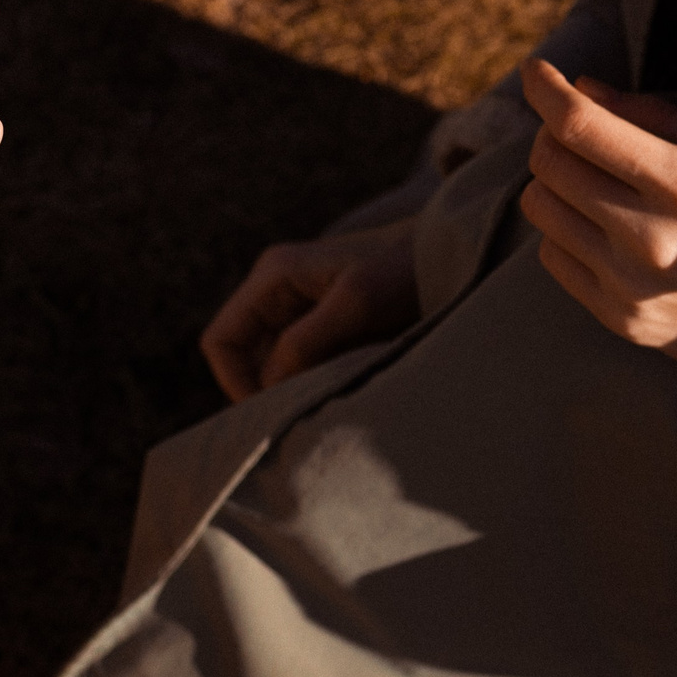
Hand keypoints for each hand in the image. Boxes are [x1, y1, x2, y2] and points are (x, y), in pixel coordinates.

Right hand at [202, 216, 419, 402]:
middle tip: (303, 418)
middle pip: (244, 358)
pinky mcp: (326, 328)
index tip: (271, 415)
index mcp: (273, 277)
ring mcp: (301, 310)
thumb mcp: (357, 303)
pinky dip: (314, 385)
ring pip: (273, 366)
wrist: (454, 257)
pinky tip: (343, 394)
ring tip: (328, 405)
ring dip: (293, 390)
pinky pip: (301, 366)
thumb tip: (269, 384)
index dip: (235, 382)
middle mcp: (278, 292)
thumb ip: (307, 340)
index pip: (222, 340)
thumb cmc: (407, 271)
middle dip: (266, 391)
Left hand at [517, 60, 676, 412]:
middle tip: (576, 127)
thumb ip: (663, 117)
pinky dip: (564, 229)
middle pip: (548, 161)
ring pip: (539, 205)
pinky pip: (551, 255)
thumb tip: (585, 88)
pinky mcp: (616, 318)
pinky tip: (603, 226)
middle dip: (550, 130)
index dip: (544, 88)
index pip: (580, 125)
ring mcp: (627, 283)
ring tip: (592, 177)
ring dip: (552, 180)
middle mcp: (649, 236)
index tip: (536, 69)